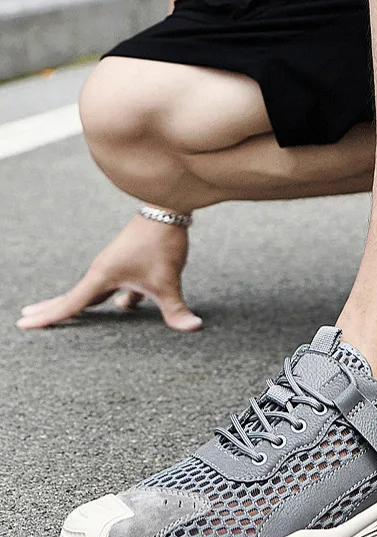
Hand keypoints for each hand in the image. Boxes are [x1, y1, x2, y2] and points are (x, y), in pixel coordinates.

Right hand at [16, 215, 201, 331]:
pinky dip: (118, 299)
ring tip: (65, 317)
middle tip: (26, 319)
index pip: (70, 303)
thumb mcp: (168, 280)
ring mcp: (115, 266)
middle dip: (51, 309)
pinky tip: (127, 306)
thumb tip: (193, 327)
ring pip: (96, 293)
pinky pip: (116, 287)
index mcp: (103, 276)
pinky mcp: (128, 263)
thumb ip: (176, 308)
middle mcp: (103, 271)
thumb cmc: (161, 242)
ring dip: (84, 306)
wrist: (168, 209)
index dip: (48, 317)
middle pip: (73, 297)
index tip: (23, 323)